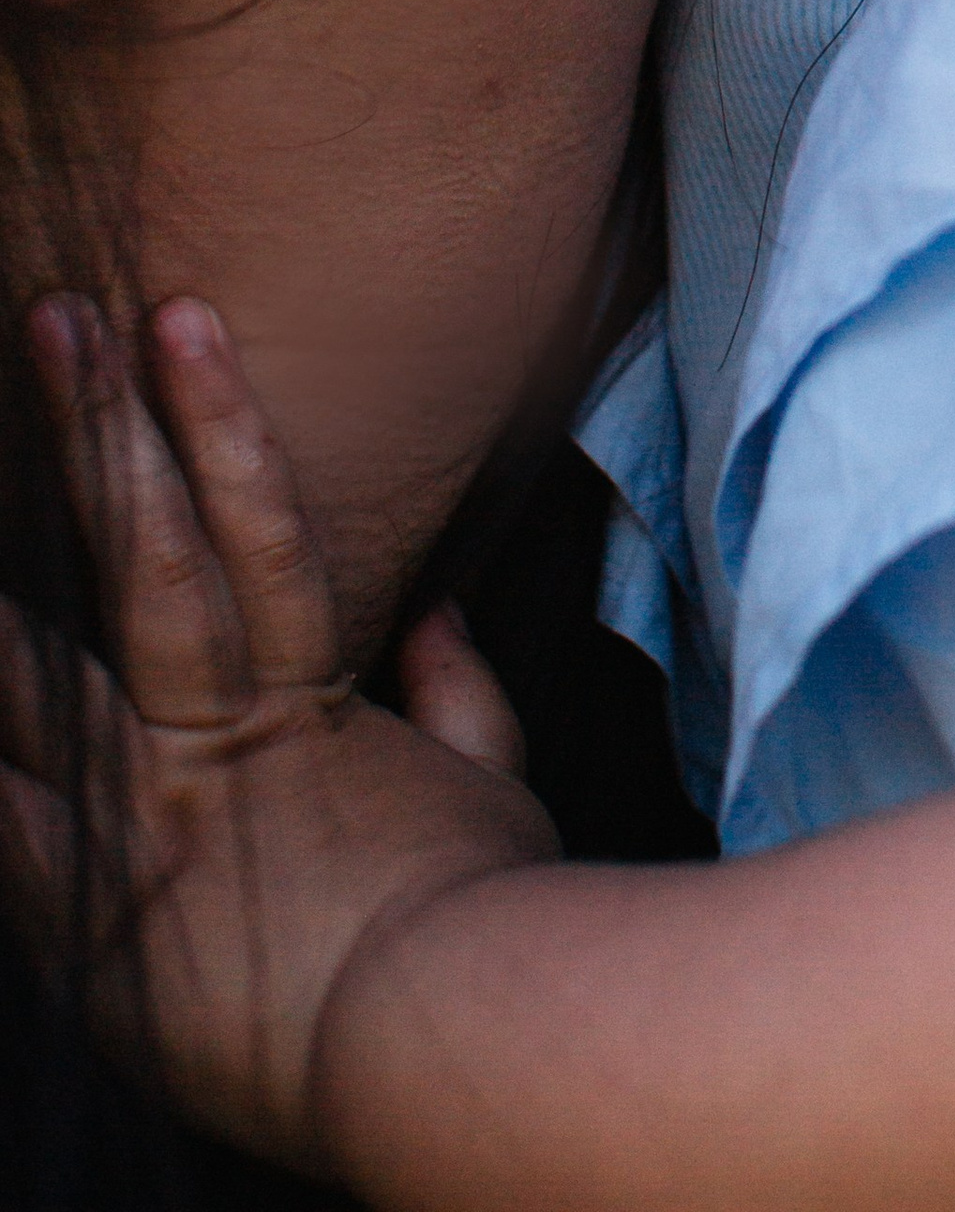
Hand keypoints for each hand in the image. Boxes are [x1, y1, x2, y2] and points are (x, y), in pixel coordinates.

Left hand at [0, 293, 557, 1171]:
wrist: (434, 1046)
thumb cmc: (487, 923)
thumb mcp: (496, 788)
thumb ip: (457, 694)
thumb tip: (430, 612)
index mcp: (305, 701)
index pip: (253, 524)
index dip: (211, 418)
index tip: (177, 318)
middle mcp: (208, 742)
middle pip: (141, 556)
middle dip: (97, 436)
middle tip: (57, 322)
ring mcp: (141, 826)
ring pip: (42, 676)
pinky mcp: (90, 920)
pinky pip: (8, 828)